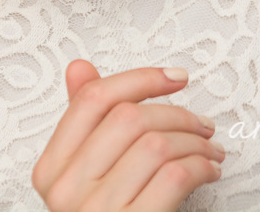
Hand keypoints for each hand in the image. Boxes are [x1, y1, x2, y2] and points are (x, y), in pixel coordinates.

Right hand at [33, 62, 223, 211]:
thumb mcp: (85, 177)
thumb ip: (83, 125)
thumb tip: (80, 68)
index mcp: (50, 170)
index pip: (91, 102)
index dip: (138, 80)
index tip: (173, 78)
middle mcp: (67, 191)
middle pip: (128, 119)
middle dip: (176, 112)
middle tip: (200, 123)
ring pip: (156, 145)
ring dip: (195, 142)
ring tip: (209, 150)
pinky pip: (175, 177)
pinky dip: (201, 167)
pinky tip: (208, 171)